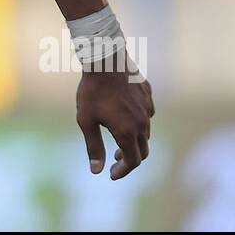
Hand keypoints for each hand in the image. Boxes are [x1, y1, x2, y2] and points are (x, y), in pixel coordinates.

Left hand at [75, 55, 154, 178]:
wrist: (105, 60)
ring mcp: (147, 108)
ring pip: (146, 133)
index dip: (123, 171)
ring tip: (118, 141)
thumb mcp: (87, 121)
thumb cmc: (92, 91)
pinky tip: (125, 117)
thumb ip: (94, 147)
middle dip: (129, 159)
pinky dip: (138, 123)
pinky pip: (147, 114)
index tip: (112, 174)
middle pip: (143, 150)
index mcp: (128, 132)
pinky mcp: (148, 95)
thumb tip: (97, 171)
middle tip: (115, 160)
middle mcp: (142, 123)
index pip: (133, 162)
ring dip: (134, 141)